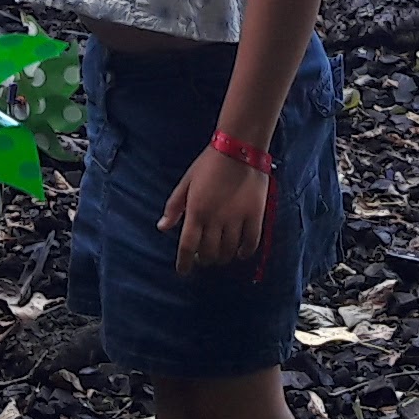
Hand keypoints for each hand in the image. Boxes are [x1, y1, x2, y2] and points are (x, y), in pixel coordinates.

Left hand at [156, 147, 270, 276]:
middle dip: (204, 260)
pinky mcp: (255, 216)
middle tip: (204, 258)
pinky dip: (244, 253)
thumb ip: (174, 206)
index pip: (188, 246)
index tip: (183, 271)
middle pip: (209, 253)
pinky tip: (240, 253)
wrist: (239, 148)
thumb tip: (162, 227)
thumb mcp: (186, 182)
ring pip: (228, 251)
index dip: (184, 263)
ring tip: (220, 255)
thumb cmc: (209, 163)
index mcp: (196, 211)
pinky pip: (251, 243)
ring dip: (222, 258)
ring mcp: (237, 219)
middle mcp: (215, 219)